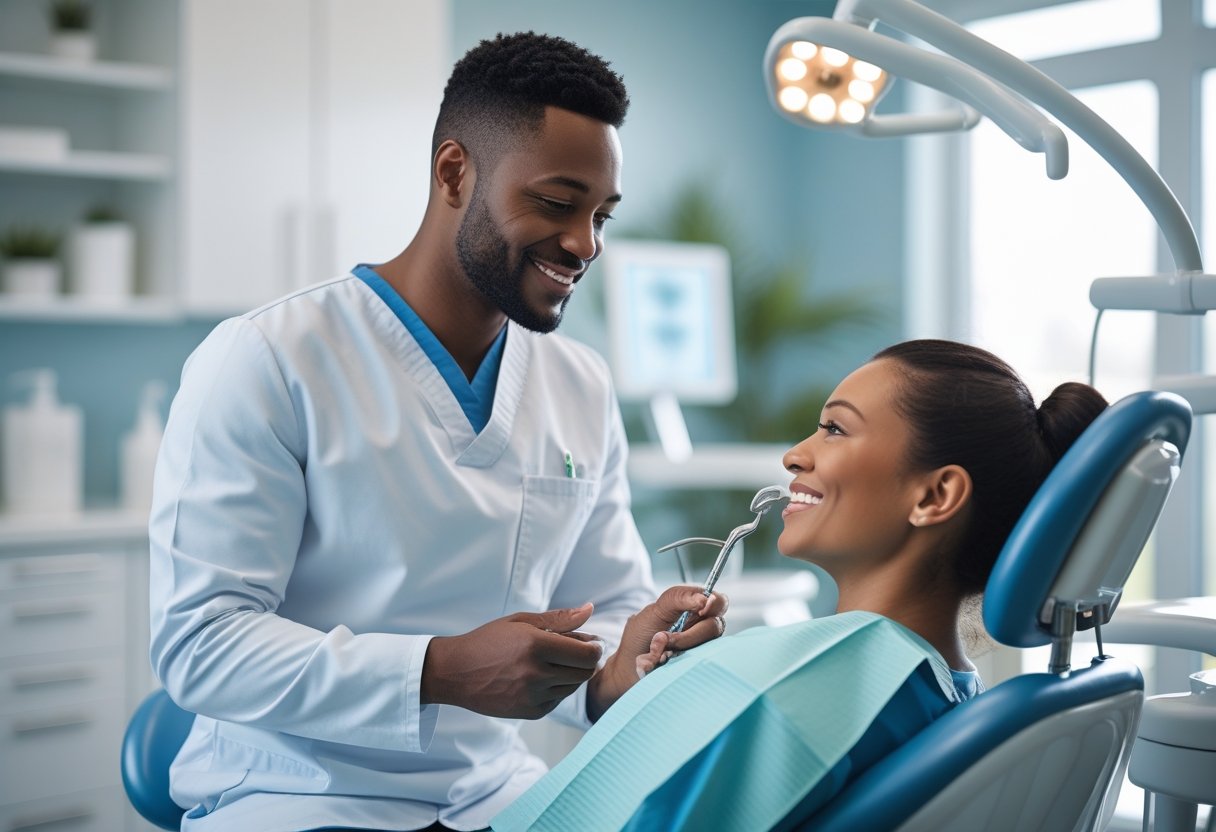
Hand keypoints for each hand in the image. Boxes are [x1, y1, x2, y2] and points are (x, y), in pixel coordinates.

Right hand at [421, 603, 603, 718]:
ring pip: (573, 687)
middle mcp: (536, 673)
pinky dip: (557, 689)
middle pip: (585, 672)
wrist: (455, 673)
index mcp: (535, 645)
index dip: (595, 647)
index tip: (591, 642)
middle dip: (586, 660)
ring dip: (571, 675)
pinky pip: (558, 700)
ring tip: (553, 662)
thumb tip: (590, 609)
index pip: (587, 654)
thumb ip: (559, 619)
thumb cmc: (488, 641)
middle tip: (575, 651)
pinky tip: (540, 678)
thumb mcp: (521, 622)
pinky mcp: (530, 712)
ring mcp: (533, 696)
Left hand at [586, 586, 727, 721]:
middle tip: (663, 639)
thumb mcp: (655, 611)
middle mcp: (702, 630)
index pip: (718, 602)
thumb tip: (704, 598)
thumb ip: (677, 598)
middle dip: (687, 635)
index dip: (715, 603)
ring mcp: (701, 650)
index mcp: (695, 611)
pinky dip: (673, 665)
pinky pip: (697, 667)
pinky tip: (657, 664)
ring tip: (656, 654)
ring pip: (706, 649)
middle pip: (714, 627)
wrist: (627, 668)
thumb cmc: (641, 637)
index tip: (702, 608)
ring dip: (677, 650)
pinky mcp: (696, 669)